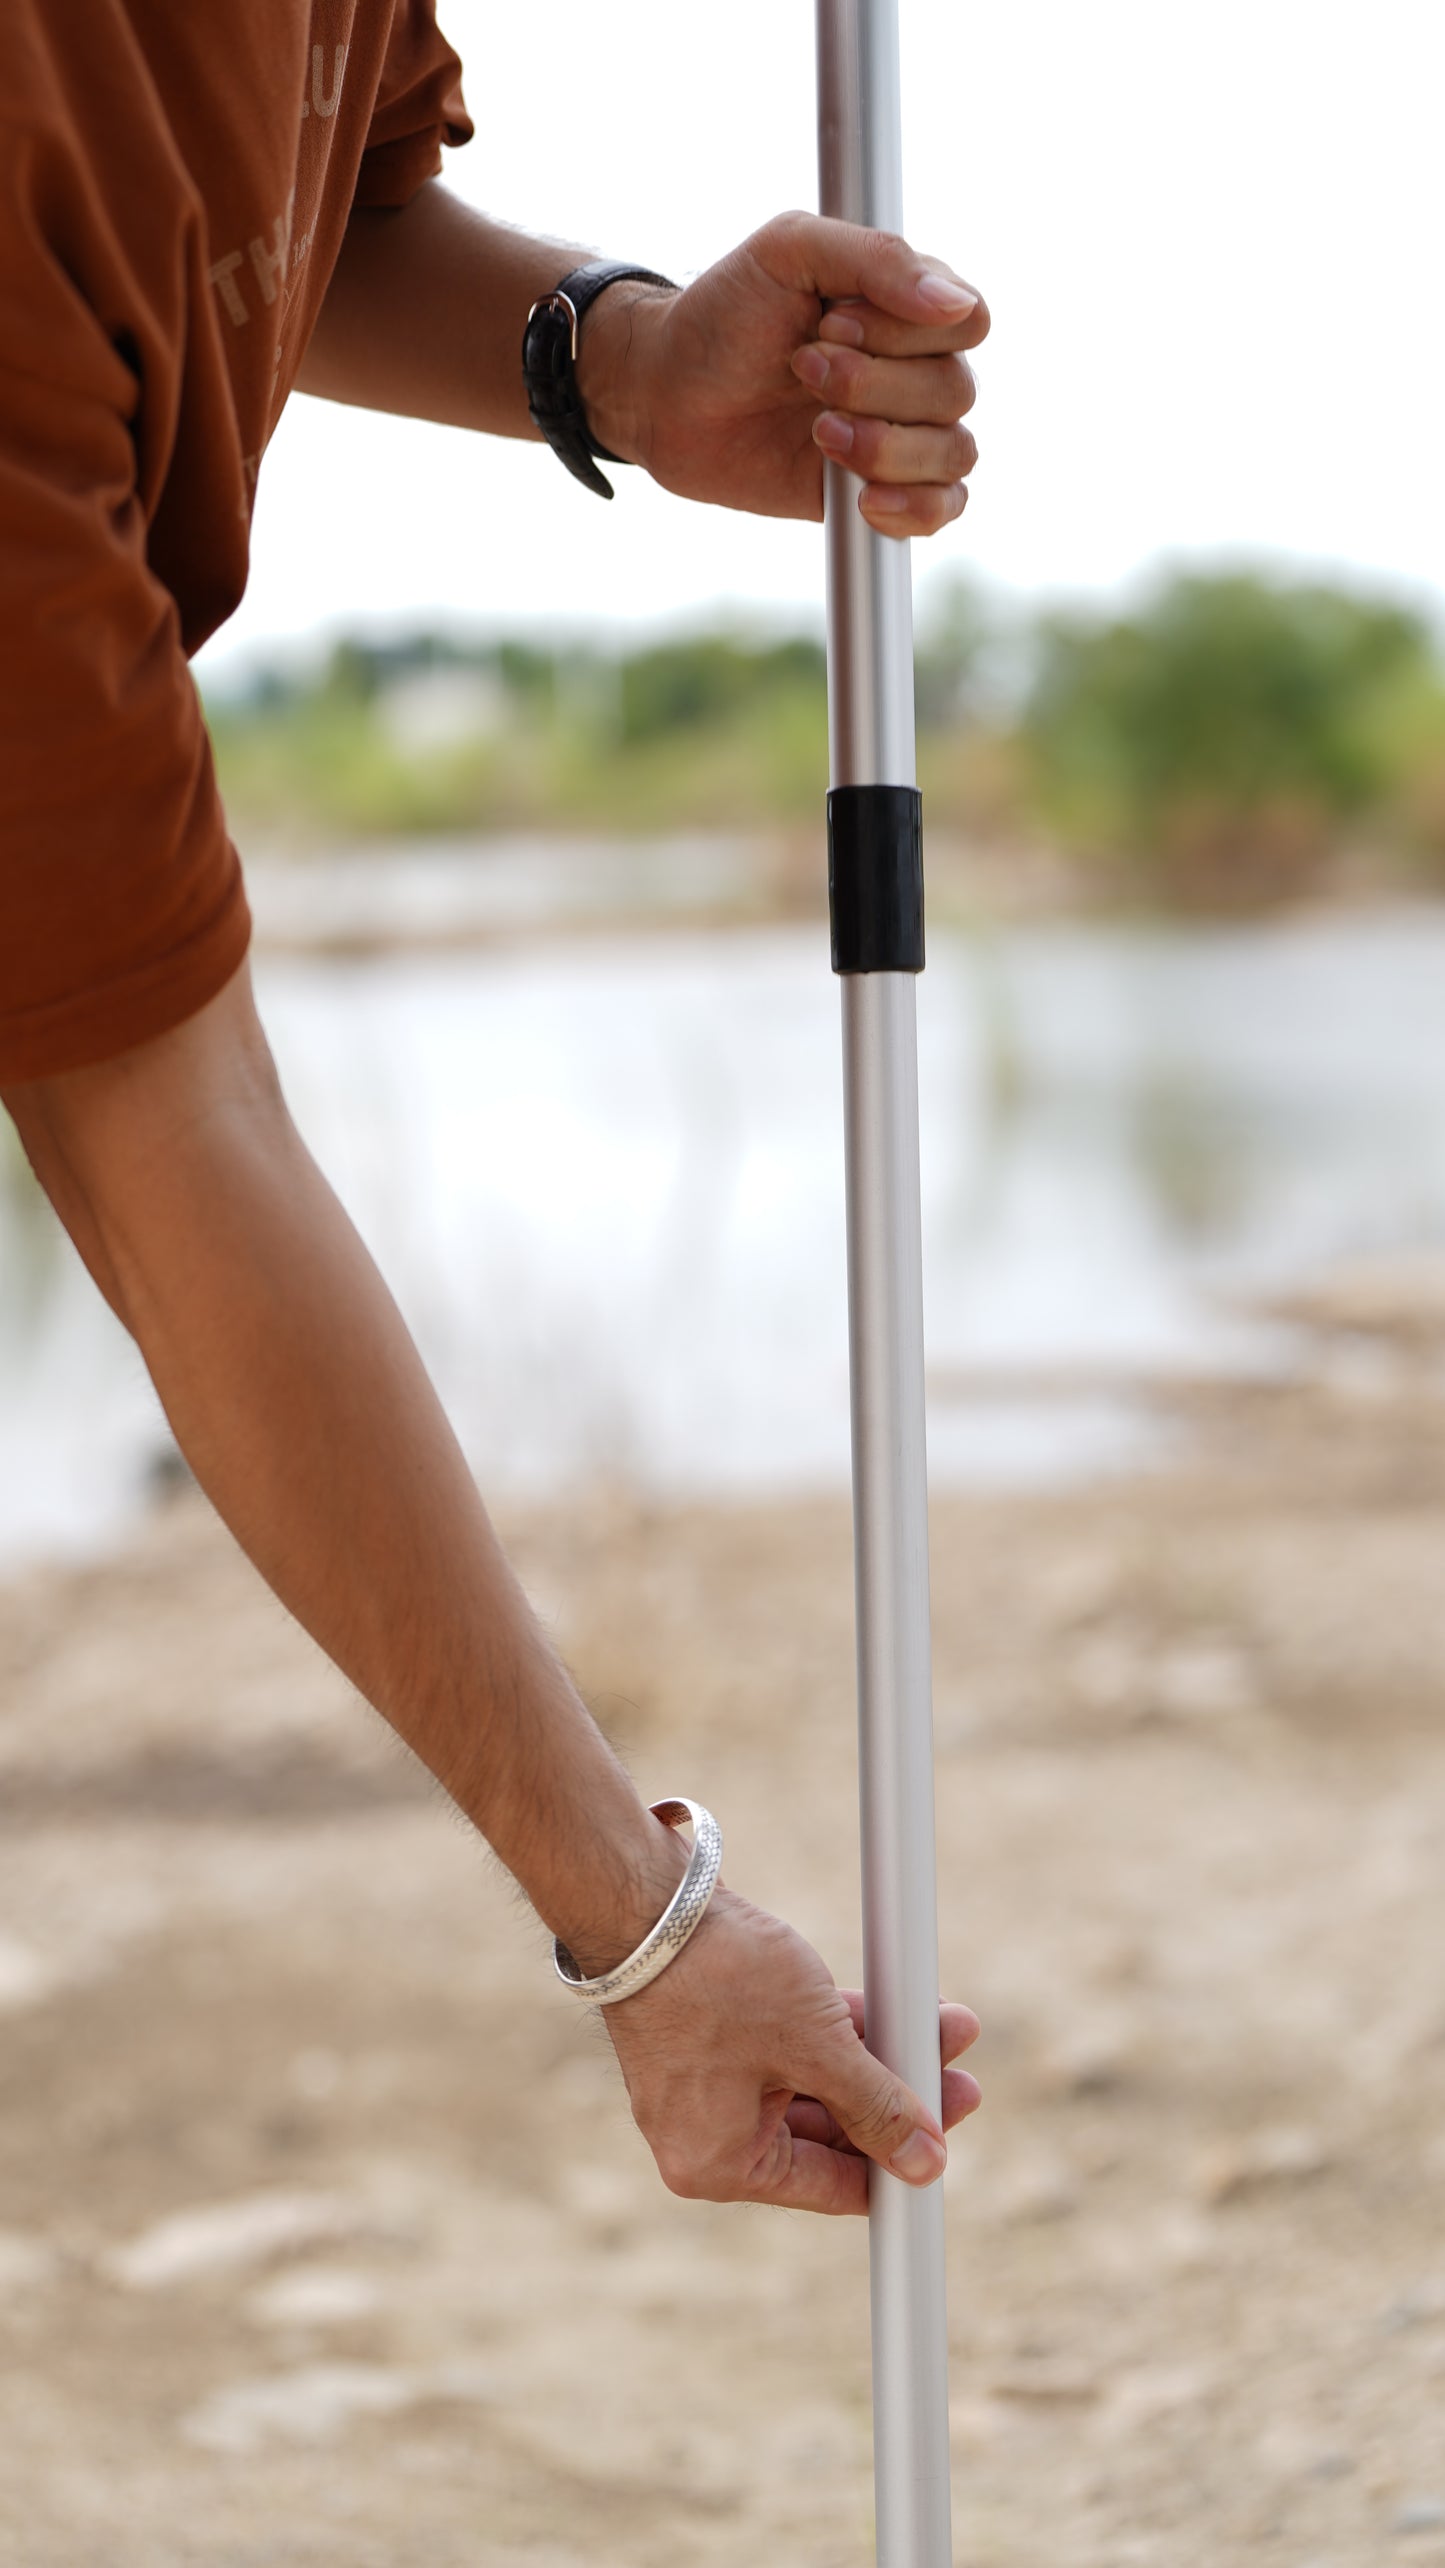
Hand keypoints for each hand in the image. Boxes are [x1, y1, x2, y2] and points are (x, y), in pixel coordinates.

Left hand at [577, 210, 988, 542]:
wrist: (664, 395)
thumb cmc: (724, 314)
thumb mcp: (789, 250)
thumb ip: (877, 259)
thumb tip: (957, 306)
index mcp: (905, 305)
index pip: (967, 321)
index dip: (906, 332)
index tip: (834, 324)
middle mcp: (914, 368)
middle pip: (955, 390)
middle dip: (873, 386)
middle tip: (802, 370)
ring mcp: (900, 433)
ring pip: (953, 452)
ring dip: (883, 445)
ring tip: (817, 431)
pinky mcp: (877, 490)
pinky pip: (941, 510)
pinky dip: (913, 509)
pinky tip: (863, 499)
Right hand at [600, 1883, 980, 2214]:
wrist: (646, 1899)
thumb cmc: (719, 1981)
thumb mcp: (815, 2048)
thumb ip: (876, 2108)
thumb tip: (925, 2164)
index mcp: (720, 2164)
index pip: (831, 2185)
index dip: (898, 2167)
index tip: (947, 2149)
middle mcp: (709, 2133)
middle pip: (829, 2131)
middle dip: (900, 2096)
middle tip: (962, 2079)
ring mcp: (709, 2083)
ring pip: (816, 2082)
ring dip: (881, 2054)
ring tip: (947, 2025)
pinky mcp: (714, 2035)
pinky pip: (790, 2049)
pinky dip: (841, 2030)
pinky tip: (897, 2005)